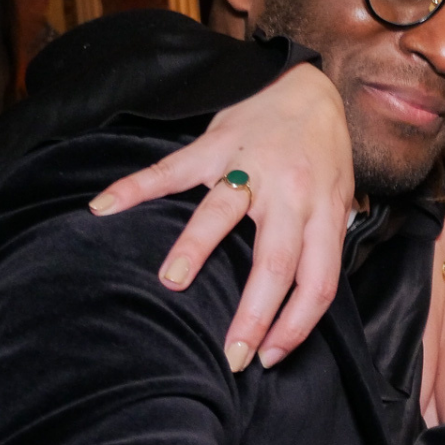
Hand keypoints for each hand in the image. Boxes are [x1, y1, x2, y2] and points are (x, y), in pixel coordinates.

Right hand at [87, 62, 351, 369]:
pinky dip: (134, 188)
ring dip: (195, 248)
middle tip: (231, 354)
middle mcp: (290, 195)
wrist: (307, 88)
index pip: (318, 282)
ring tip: (172, 283)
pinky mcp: (213, 147)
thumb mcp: (341, 199)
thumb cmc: (323, 155)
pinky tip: (104, 207)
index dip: (297, 325)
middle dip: (254, 316)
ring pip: (222, 214)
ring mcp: (249, 169)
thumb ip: (326, 242)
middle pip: (275, 263)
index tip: (270, 356)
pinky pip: (171, 170)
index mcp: (323, 213)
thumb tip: (308, 301)